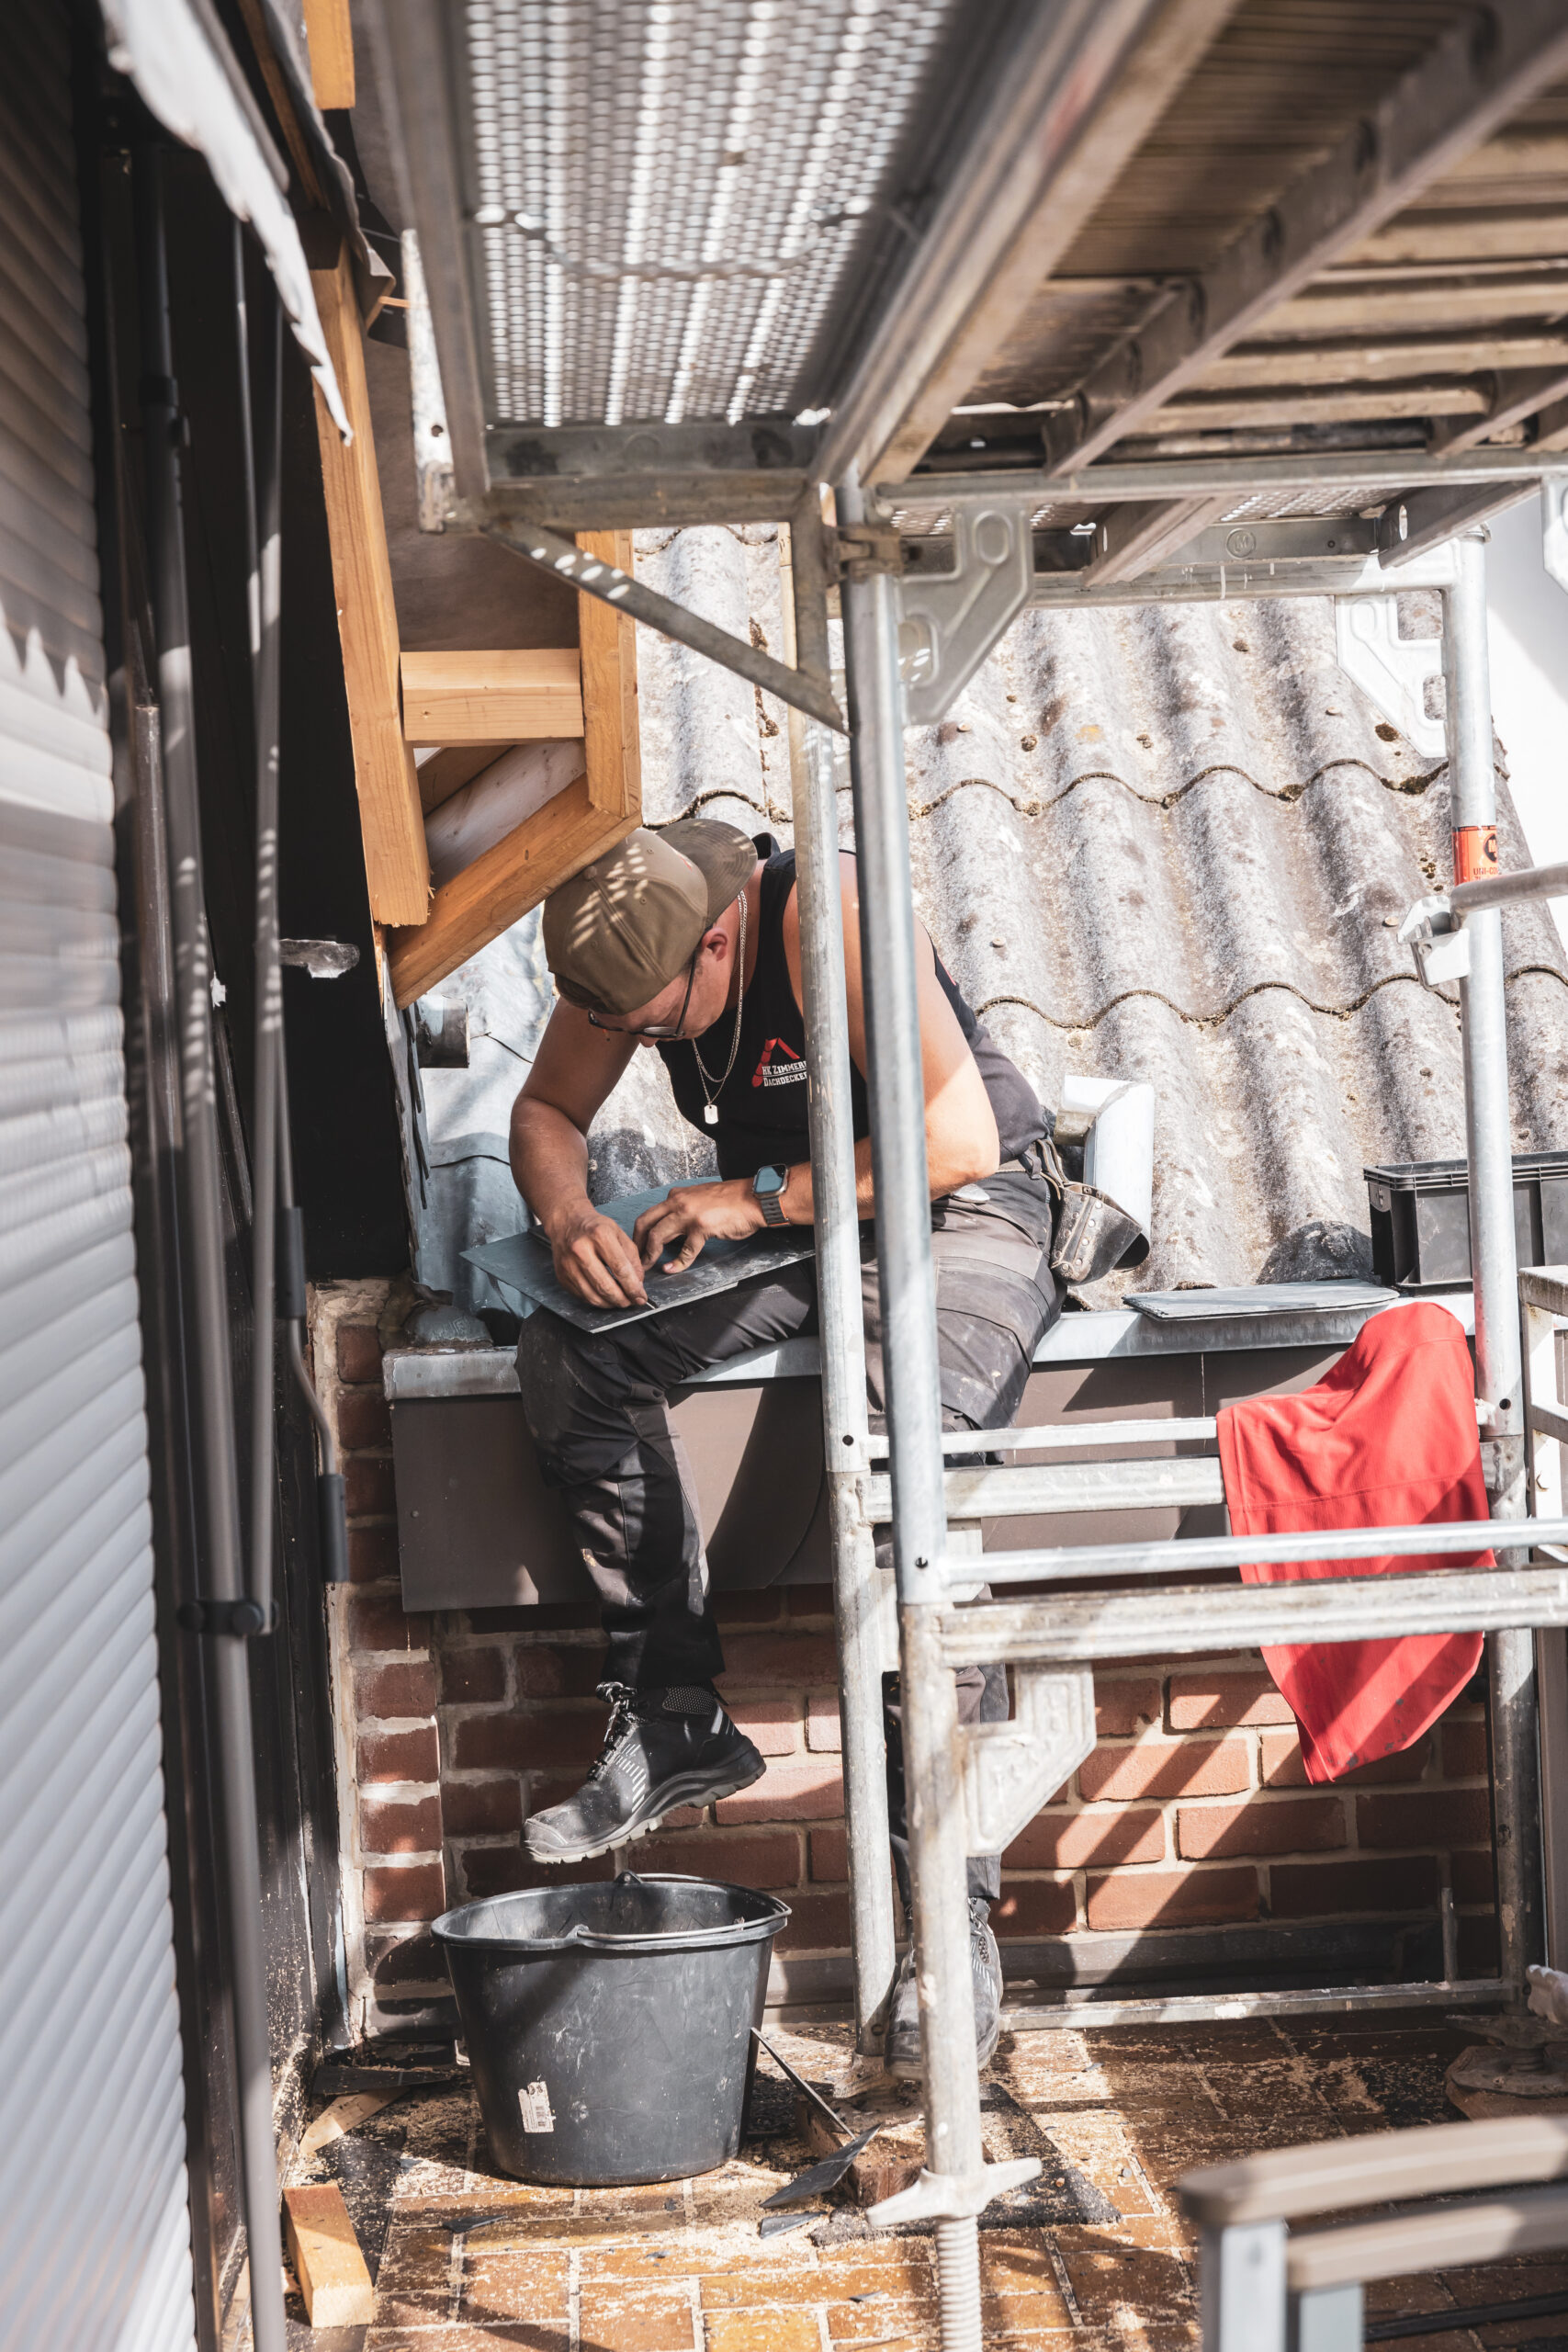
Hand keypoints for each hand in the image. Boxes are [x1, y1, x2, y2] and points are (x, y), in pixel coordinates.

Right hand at [548, 1206, 648, 1308]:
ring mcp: (568, 1265)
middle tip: (631, 1301)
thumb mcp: (619, 1234)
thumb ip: (632, 1258)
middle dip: (622, 1300)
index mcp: (599, 1235)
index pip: (620, 1269)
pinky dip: (597, 1301)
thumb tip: (638, 1283)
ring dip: (610, 1303)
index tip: (641, 1297)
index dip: (633, 1287)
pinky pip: (582, 1297)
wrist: (566, 1223)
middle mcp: (580, 1250)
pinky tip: (605, 1297)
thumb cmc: (595, 1228)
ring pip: (593, 1296)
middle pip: (605, 1286)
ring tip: (620, 1301)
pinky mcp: (562, 1277)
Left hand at [633, 1179, 763, 1273]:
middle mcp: (678, 1202)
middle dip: (637, 1244)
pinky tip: (671, 1269)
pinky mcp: (702, 1227)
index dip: (640, 1234)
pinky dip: (676, 1263)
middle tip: (636, 1260)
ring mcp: (688, 1214)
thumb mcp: (698, 1200)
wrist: (753, 1198)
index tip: (639, 1247)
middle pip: (645, 1223)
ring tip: (647, 1267)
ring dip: (650, 1254)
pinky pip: (685, 1251)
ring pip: (658, 1235)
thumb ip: (681, 1213)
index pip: (649, 1214)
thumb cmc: (730, 1201)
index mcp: (676, 1196)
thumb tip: (669, 1234)